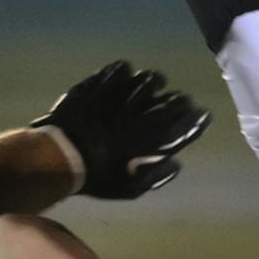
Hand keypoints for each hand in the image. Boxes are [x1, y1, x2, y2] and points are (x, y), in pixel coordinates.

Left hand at [32, 61, 210, 199]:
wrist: (58, 156)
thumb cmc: (95, 176)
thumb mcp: (128, 188)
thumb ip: (155, 177)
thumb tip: (176, 165)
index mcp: (146, 138)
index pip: (180, 122)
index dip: (194, 118)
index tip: (201, 114)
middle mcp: (136, 113)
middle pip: (165, 99)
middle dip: (177, 99)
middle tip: (180, 99)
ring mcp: (115, 97)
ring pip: (143, 80)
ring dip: (152, 81)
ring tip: (155, 82)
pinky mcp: (96, 88)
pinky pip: (114, 73)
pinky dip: (122, 71)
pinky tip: (124, 70)